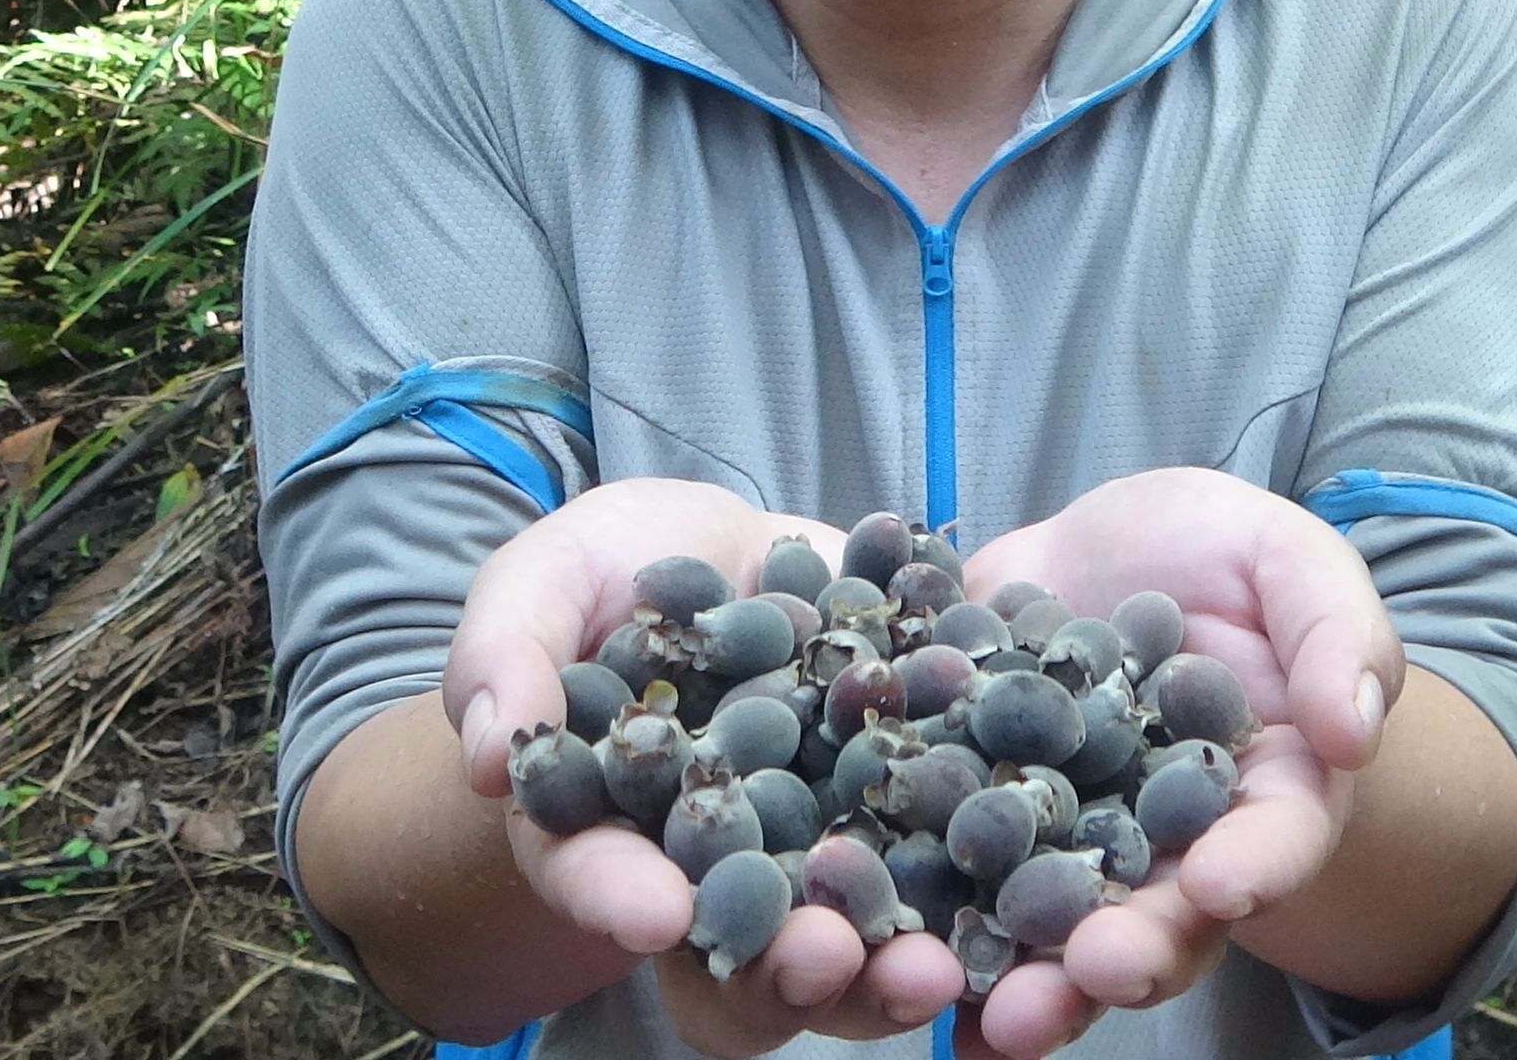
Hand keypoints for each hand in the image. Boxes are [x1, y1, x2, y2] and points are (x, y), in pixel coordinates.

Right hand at [442, 478, 960, 1052]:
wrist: (735, 549)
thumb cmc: (608, 575)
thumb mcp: (542, 585)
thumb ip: (505, 659)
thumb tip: (485, 756)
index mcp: (616, 837)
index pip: (604, 882)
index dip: (619, 901)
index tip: (653, 914)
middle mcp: (728, 868)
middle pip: (746, 946)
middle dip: (785, 967)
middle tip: (825, 960)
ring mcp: (830, 845)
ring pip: (859, 934)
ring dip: (896, 961)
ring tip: (935, 967)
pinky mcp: (917, 800)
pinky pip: (957, 851)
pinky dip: (991, 872)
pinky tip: (1031, 869)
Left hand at [949, 468, 1403, 1057]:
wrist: (1105, 552)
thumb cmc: (1226, 559)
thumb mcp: (1290, 564)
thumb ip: (1335, 637)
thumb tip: (1354, 732)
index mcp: (1260, 798)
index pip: (1275, 842)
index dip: (1254, 869)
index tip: (1218, 886)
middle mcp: (1165, 849)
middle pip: (1160, 920)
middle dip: (1126, 955)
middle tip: (1092, 972)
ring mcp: (1067, 847)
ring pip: (1055, 931)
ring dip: (1027, 981)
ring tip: (994, 1018)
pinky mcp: (976, 820)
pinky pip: (953, 885)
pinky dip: (928, 931)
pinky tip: (896, 968)